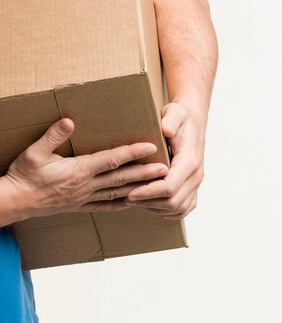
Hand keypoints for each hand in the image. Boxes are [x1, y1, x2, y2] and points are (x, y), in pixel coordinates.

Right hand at [4, 118, 168, 218]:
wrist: (15, 201)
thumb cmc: (24, 174)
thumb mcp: (34, 152)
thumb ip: (52, 136)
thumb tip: (69, 121)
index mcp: (78, 171)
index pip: (110, 160)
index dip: (131, 152)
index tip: (149, 146)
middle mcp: (85, 186)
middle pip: (121, 178)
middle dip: (145, 172)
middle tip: (166, 168)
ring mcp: (84, 198)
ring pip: (118, 193)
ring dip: (140, 188)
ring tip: (158, 185)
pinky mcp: (80, 206)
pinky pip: (107, 206)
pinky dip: (123, 203)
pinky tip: (134, 202)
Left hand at [125, 102, 204, 218]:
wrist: (193, 122)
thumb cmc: (180, 117)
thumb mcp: (174, 112)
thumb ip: (170, 119)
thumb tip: (166, 129)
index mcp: (190, 161)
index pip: (170, 186)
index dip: (149, 191)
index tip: (130, 192)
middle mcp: (196, 176)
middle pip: (173, 201)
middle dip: (148, 202)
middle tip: (126, 197)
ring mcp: (196, 184)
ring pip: (177, 208)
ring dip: (155, 208)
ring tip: (134, 201)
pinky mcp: (193, 188)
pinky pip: (182, 208)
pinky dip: (165, 210)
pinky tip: (148, 204)